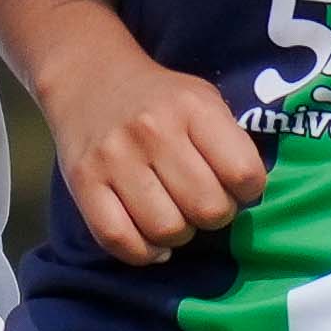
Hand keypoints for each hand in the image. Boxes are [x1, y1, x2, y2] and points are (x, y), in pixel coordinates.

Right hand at [41, 29, 268, 261]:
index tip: (235, 186)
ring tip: (175, 217)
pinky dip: (143, 253)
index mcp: (193, 107)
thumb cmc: (160, 99)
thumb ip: (228, 142)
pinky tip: (152, 242)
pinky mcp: (83, 183)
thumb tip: (245, 198)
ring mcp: (114, 158)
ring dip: (179, 235)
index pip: (244, 172)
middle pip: (207, 208)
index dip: (248, 190)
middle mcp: (154, 131)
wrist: (90, 78)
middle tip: (202, 204)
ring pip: (166, 230)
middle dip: (214, 216)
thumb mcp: (203, 100)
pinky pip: (119, 240)